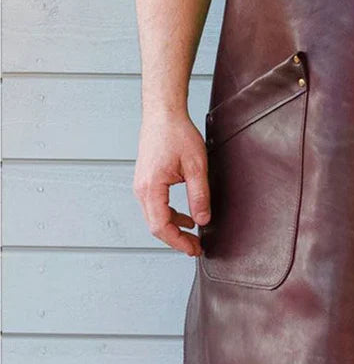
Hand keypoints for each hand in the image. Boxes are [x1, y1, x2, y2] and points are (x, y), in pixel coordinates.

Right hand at [133, 110, 210, 255]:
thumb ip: (199, 195)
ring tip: (193, 236)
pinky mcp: (146, 181)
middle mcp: (141, 189)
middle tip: (196, 248)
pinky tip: (185, 217)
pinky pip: (155, 206)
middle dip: (176, 240)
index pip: (160, 226)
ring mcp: (141, 185)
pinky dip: (169, 215)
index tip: (194, 249)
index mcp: (151, 188)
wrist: (163, 114)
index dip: (177, 242)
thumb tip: (203, 220)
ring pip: (154, 217)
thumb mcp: (196, 165)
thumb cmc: (178, 134)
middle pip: (155, 225)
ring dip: (173, 228)